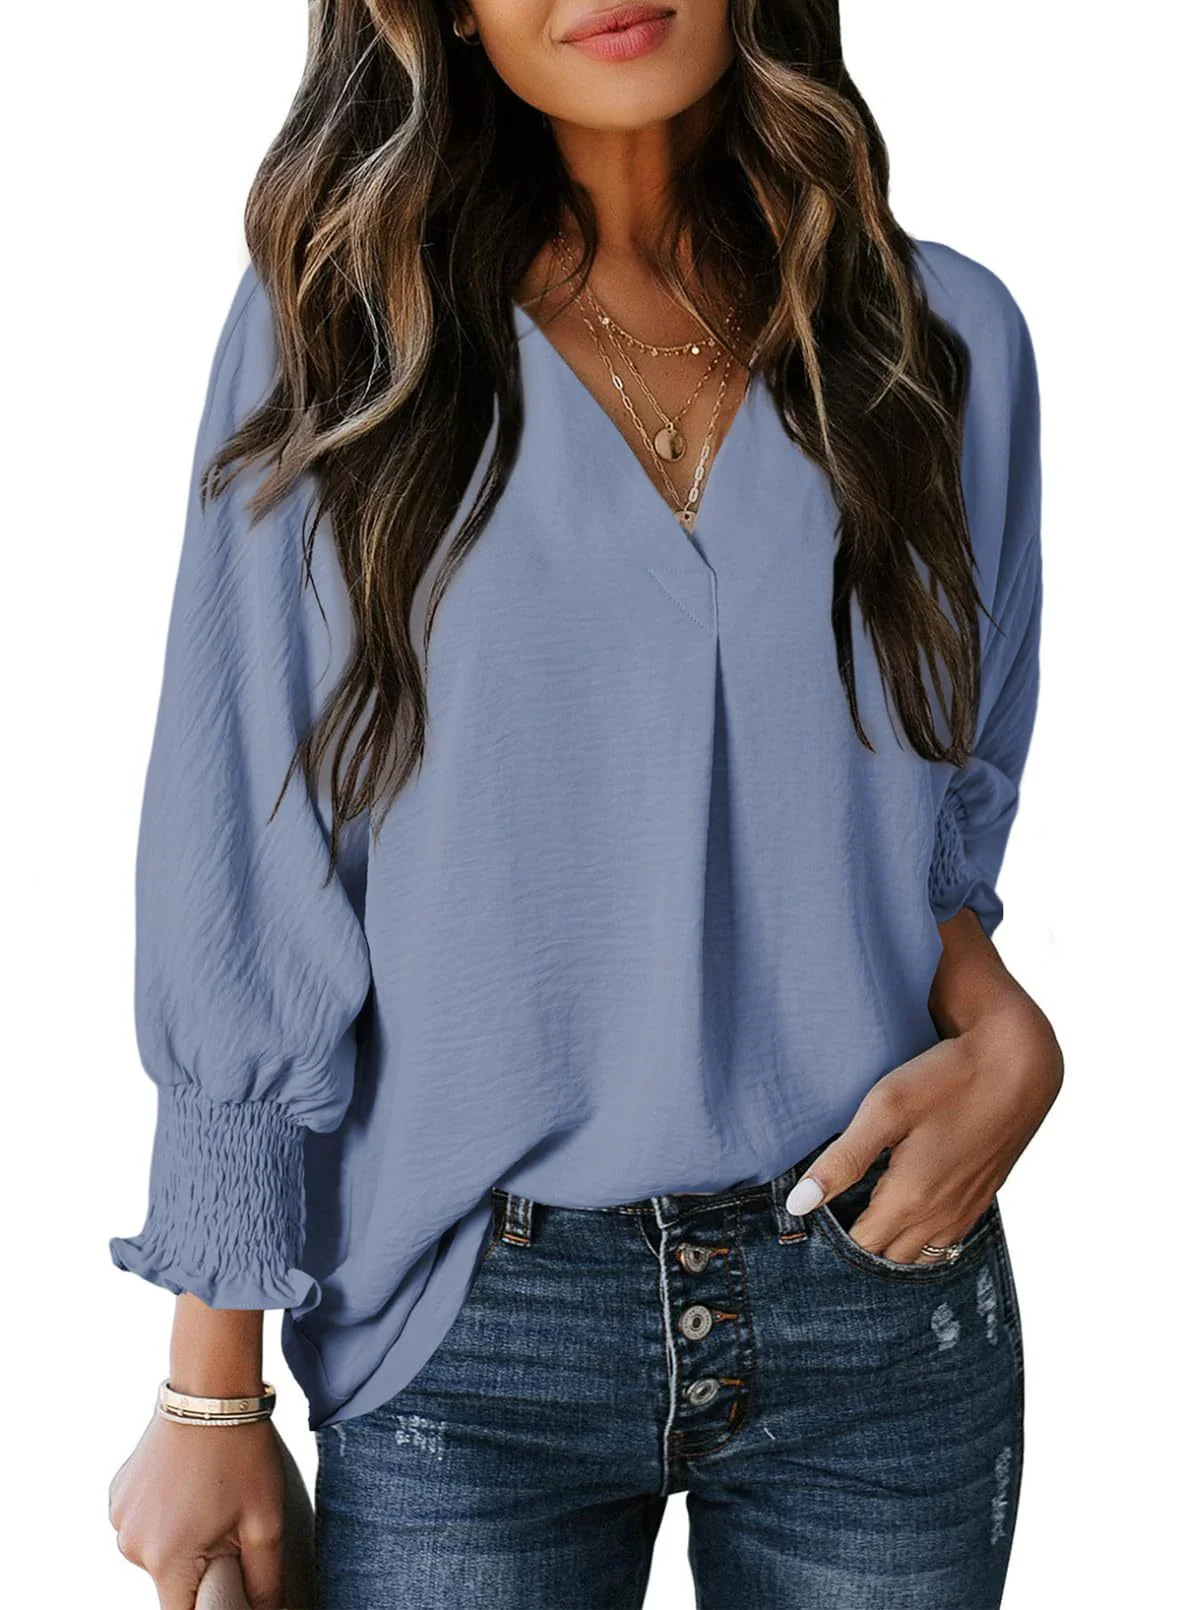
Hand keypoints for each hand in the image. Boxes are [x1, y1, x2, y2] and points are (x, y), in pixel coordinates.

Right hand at [109, 1410, 286, 1609]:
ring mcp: (120, 1518)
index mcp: (167, 1558)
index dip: (209, 1604)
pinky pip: (143, 1524)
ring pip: (156, 1552)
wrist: (210, 1390)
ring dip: (181, 1539)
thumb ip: (265, 1581)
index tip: (228, 1577)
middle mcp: (133, 1545)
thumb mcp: (265, 1521)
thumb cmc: (242, 1453)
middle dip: (200, 1565)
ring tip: (208, 1498)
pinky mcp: (118, 1495)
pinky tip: (187, 1486)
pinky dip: (164, 1516)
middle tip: (228, 1524)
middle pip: (170, 1581)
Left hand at [784, 988, 1063, 1262]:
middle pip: (889, 1258)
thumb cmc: (947, 1079)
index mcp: (910, 1200)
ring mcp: (966, 1210)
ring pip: (921, 1255)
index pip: (860, 1248)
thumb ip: (841, 1161)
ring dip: (892, 1245)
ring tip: (865, 1215)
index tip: (811, 1221)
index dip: (831, 1240)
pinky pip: (947, 1239)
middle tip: (833, 1218)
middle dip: (860, 1248)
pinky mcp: (983, 1196)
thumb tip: (797, 1205)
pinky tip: (907, 1207)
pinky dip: (921, 1236)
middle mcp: (941, 1217)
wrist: (1020, 1064)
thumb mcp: (884, 1110)